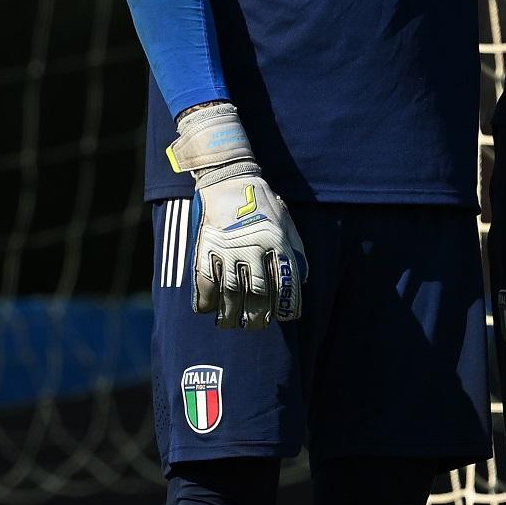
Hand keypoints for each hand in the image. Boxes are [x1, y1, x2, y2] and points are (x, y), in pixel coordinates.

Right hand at [168, 102, 306, 328]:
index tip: (284, 318)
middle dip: (258, 315)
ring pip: (231, 291)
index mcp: (277, 241)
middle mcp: (255, 247)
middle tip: (255, 326)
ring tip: (229, 324)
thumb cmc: (262, 201)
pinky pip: (204, 280)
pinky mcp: (206, 246)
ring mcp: (228, 248)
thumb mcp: (286, 221)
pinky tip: (207, 310)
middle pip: (258, 292)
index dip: (286, 305)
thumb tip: (300, 280)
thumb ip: (295, 249)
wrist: (229, 178)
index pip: (285, 282)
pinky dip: (205, 299)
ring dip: (230, 313)